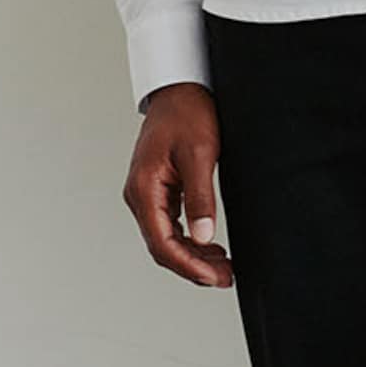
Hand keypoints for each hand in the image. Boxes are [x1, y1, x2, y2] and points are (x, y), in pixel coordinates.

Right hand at [124, 83, 232, 286]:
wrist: (180, 88)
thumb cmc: (187, 113)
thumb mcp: (200, 155)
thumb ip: (201, 197)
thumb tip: (204, 236)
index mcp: (144, 189)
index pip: (162, 243)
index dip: (189, 266)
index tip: (215, 278)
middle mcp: (139, 195)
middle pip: (162, 247)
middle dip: (193, 267)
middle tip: (225, 278)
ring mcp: (147, 194)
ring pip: (166, 239)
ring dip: (193, 256)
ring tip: (224, 267)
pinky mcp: (159, 190)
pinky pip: (170, 225)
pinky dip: (190, 240)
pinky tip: (211, 247)